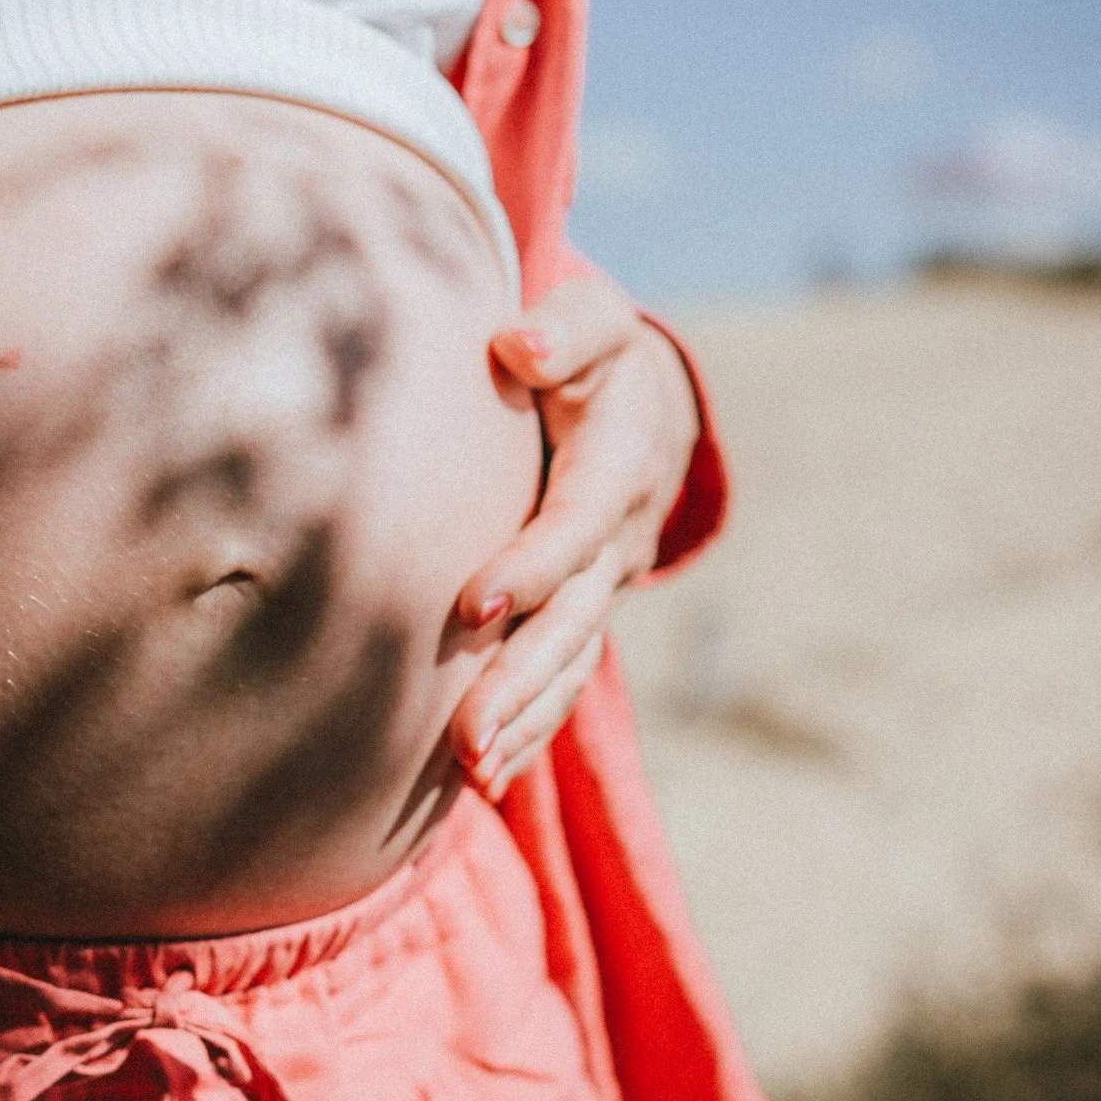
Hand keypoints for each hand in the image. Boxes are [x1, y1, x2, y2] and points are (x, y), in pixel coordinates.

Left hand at [446, 277, 700, 797]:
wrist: (635, 400)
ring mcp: (605, 586)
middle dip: (521, 678)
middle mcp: (618, 539)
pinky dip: (531, 728)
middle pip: (573, 620)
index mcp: (619, 464)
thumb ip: (562, 330)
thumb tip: (519, 348)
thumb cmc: (584, 350)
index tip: (470, 607)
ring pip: (569, 663)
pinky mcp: (583, 615)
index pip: (575, 524)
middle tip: (465, 735)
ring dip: (524, 720)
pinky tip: (485, 778)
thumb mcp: (589, 322)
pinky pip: (563, 680)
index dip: (531, 567)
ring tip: (471, 771)